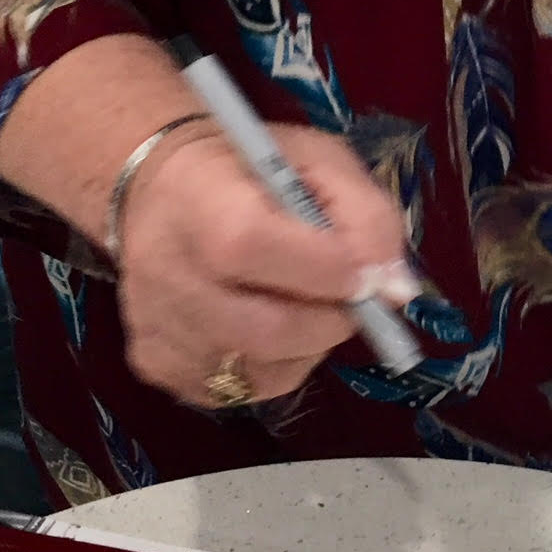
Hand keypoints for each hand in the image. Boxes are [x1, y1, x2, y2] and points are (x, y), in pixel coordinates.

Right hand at [115, 122, 414, 407]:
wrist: (156, 189)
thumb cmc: (248, 169)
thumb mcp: (318, 160)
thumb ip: (368, 216)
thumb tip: (395, 291)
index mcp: (197, 198)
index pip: (251, 244)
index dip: (324, 269)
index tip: (367, 274)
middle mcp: (164, 269)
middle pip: (266, 329)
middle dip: (333, 320)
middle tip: (349, 297)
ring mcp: (155, 326)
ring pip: (262, 373)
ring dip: (307, 347)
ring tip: (300, 302)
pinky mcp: (157, 366)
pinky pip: (239, 391)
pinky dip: (273, 365)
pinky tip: (264, 321)